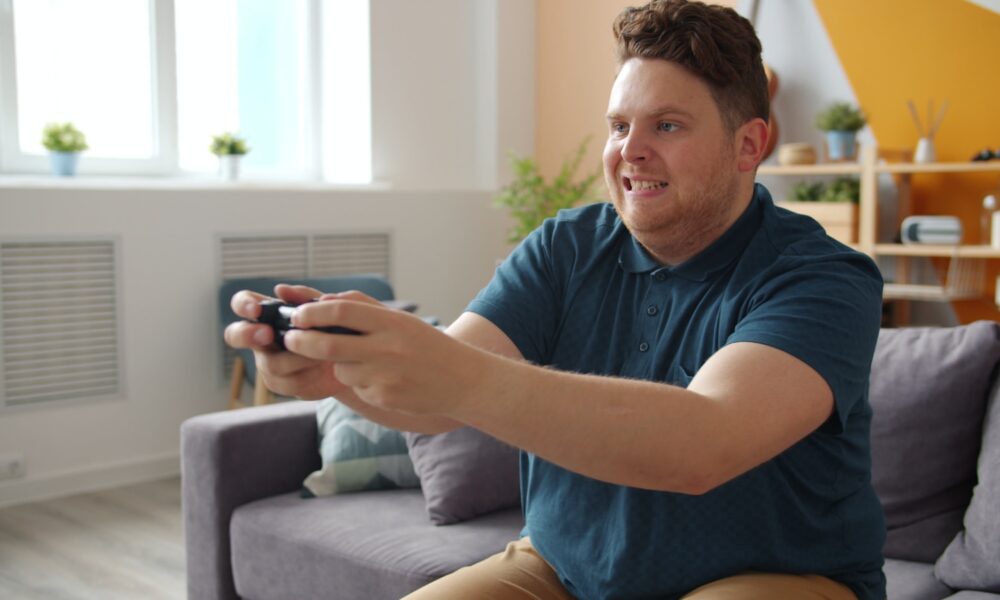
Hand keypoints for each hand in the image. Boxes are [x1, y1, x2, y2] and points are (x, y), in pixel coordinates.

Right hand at [223, 284, 348, 399]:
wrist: (352, 359)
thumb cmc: (333, 328)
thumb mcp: (326, 309)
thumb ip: (305, 297)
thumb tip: (281, 290)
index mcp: (269, 314)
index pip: (242, 303)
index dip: (243, 305)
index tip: (257, 309)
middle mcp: (262, 337)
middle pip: (234, 335)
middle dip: (247, 334)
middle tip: (268, 334)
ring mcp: (268, 361)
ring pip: (270, 363)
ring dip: (297, 358)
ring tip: (320, 353)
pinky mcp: (281, 383)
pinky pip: (286, 383)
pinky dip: (308, 374)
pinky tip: (321, 367)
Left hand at [285, 291, 486, 415]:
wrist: (462, 380)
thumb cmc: (427, 345)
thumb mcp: (401, 320)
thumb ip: (364, 309)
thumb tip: (323, 302)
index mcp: (391, 322)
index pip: (341, 311)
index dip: (313, 313)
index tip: (297, 315)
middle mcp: (387, 348)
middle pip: (328, 344)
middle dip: (302, 342)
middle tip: (289, 339)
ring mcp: (385, 375)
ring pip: (341, 369)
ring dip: (341, 366)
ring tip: (369, 363)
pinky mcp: (384, 398)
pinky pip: (357, 389)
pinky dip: (362, 383)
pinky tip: (386, 381)